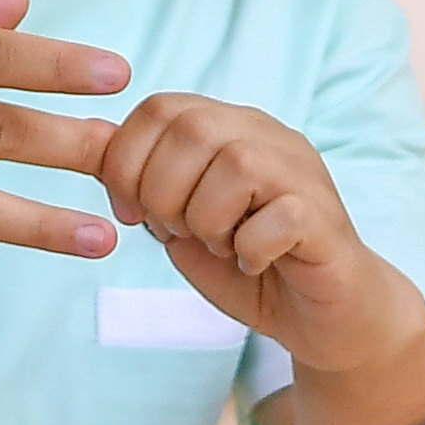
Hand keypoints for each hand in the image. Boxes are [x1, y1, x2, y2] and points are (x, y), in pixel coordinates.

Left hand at [99, 94, 424, 375]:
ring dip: (207, 219)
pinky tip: (255, 263)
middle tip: (178, 232)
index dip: (126, 160)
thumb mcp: (180, 224)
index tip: (131, 212)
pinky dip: (250, 249)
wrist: (321, 317)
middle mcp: (268, 137)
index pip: (159, 107)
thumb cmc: (248, 266)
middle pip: (193, 128)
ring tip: (221, 246)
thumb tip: (100, 157)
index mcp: (229, 129)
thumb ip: (146, 190)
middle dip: (162, 191)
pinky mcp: (325, 220)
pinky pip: (278, 216)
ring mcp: (302, 174)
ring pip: (237, 165)